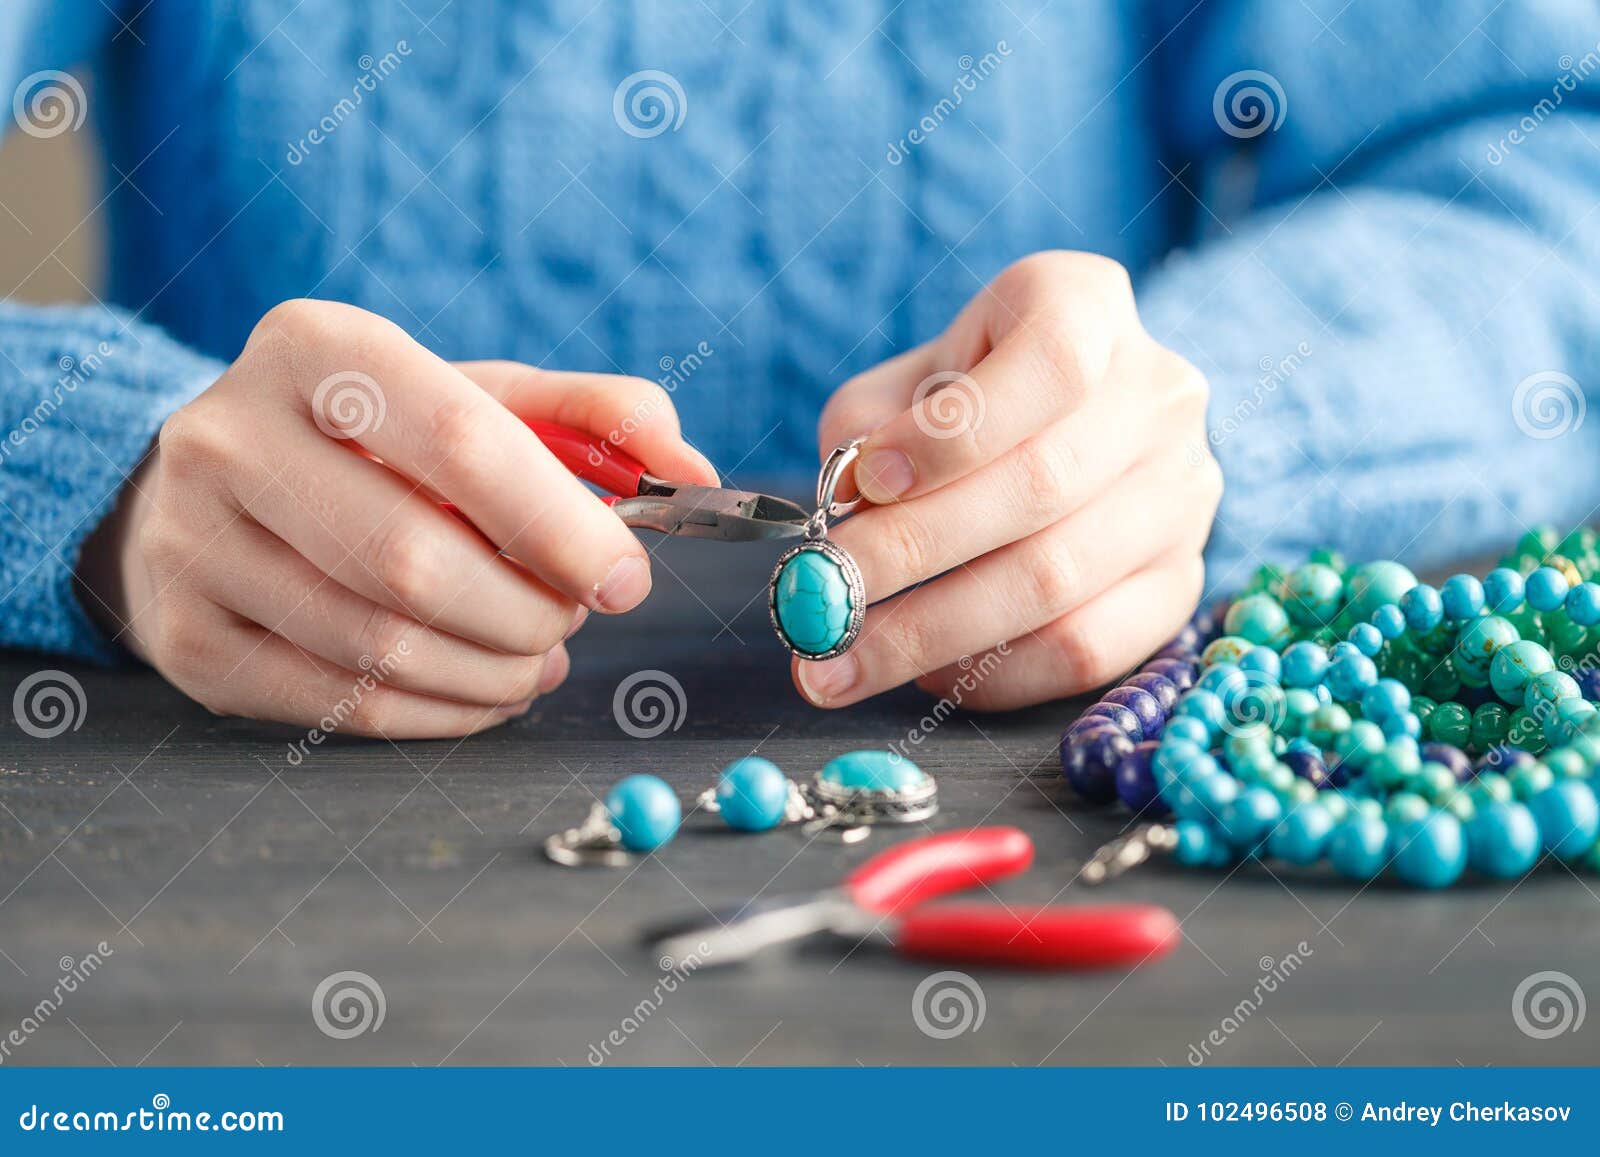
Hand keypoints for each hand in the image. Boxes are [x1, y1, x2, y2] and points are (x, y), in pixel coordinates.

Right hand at [77, 299, 716, 737]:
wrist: (211, 485)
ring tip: (537, 657)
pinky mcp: (186, 640)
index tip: (624, 577)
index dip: (560, 524)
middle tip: (571, 620)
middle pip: (414, 560)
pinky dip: (443, 715)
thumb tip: (692, 467)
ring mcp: (191, 543)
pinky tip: (483, 690)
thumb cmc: (376, 441)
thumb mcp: (476, 397)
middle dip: (526, 613)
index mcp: (316, 348)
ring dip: (493, 673)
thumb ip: (595, 418)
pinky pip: (343, 706)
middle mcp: (229, 437)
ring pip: (379, 646)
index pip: (460, 441)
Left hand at [797, 251, 1219, 710]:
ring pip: (1057, 580)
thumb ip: (866, 430)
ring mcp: (1182, 495)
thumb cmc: (960, 405)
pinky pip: (1089, 647)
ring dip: (932, 633)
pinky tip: (927, 674)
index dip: (955, 432)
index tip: (866, 483)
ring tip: (842, 663)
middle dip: (912, 553)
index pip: (1050, 363)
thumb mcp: (902, 386)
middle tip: (820, 601)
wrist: (1055, 438)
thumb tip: (849, 503)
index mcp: (1088, 309)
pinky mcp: (1181, 582)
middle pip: (1041, 486)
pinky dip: (996, 674)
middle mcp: (1158, 396)